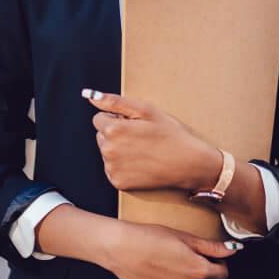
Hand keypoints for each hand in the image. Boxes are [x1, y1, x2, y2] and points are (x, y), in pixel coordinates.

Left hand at [82, 89, 220, 191]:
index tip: (134, 124)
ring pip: (106, 152)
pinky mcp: (118, 182)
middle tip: (139, 137)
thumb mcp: (145, 110)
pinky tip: (140, 162)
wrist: (187, 164)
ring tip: (142, 150)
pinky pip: (112, 168)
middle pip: (101, 135)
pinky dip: (122, 165)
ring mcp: (112, 168)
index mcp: (113, 130)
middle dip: (115, 134)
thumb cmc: (169, 134)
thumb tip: (90, 96)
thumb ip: (114, 101)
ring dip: (118, 149)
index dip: (116, 118)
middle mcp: (108, 151)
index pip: (99, 118)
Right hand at [104, 220, 242, 278]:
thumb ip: (211, 247)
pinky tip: (154, 272)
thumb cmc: (149, 237)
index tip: (205, 255)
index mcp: (199, 270)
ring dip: (179, 278)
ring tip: (162, 261)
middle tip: (176, 253)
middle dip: (194, 269)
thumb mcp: (183, 236)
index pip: (222, 273)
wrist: (121, 248)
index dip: (216, 263)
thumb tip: (232, 250)